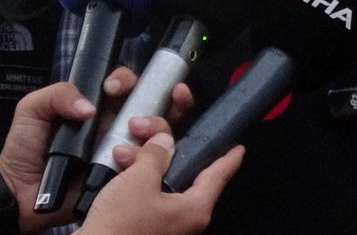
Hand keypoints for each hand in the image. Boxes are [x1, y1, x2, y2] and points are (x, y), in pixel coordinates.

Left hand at [0, 68, 191, 231]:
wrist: (21, 193)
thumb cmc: (24, 149)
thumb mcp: (32, 109)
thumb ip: (58, 94)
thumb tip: (90, 107)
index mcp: (97, 107)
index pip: (125, 84)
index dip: (127, 80)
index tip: (112, 89)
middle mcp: (116, 126)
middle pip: (154, 103)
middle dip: (169, 94)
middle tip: (170, 95)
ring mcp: (124, 150)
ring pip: (161, 130)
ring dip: (159, 124)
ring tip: (137, 130)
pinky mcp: (126, 175)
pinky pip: (153, 162)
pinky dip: (158, 155)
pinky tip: (141, 154)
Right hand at [77, 133, 244, 234]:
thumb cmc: (120, 227)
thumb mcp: (139, 180)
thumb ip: (155, 156)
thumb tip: (164, 143)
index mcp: (194, 209)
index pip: (218, 177)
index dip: (228, 159)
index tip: (238, 149)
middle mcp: (184, 221)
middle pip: (185, 175)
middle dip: (164, 150)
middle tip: (148, 131)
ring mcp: (165, 227)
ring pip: (162, 184)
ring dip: (143, 164)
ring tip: (122, 152)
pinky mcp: (145, 229)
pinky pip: (147, 198)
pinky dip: (135, 182)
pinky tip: (119, 169)